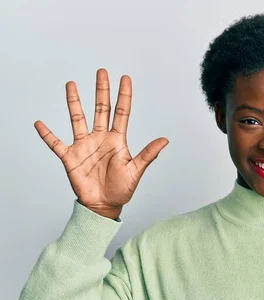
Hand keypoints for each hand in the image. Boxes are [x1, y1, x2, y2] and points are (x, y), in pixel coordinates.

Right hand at [34, 68, 168, 218]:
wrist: (104, 205)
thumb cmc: (122, 189)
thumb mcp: (136, 170)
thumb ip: (148, 154)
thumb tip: (165, 140)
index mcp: (117, 140)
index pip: (121, 113)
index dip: (123, 95)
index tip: (125, 78)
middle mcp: (100, 138)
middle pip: (100, 109)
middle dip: (101, 90)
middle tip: (101, 71)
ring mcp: (84, 146)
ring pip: (77, 119)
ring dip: (74, 102)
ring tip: (71, 84)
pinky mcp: (70, 157)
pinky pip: (56, 143)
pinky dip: (47, 135)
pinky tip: (39, 123)